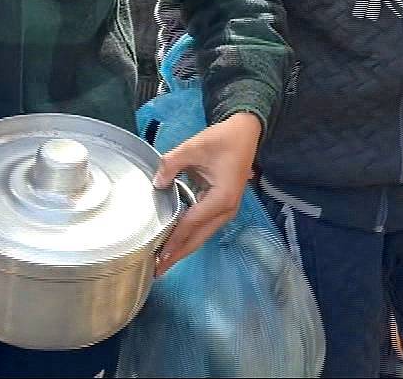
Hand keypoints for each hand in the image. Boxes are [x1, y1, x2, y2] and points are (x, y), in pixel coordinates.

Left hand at [151, 112, 261, 276]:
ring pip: (203, 235)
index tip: (158, 255)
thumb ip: (171, 164)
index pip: (191, 224)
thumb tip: (156, 184)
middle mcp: (227, 209)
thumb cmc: (223, 139)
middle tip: (158, 270)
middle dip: (178, 254)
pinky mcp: (224, 206)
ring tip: (164, 261)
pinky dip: (190, 236)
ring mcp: (227, 210)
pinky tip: (177, 242)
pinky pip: (205, 226)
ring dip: (184, 248)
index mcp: (221, 198)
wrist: (245, 132)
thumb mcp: (193, 147)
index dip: (174, 240)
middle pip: (199, 238)